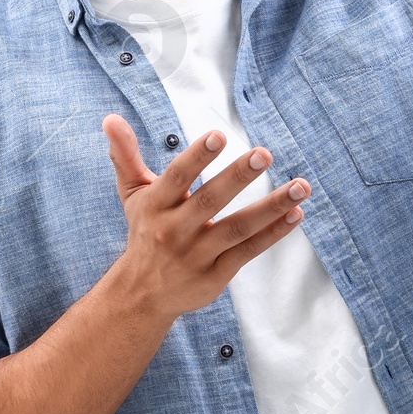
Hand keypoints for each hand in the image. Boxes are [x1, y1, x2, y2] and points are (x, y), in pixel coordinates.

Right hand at [102, 116, 307, 321]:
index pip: (177, 178)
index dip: (197, 157)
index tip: (219, 136)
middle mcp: (175, 231)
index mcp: (156, 206)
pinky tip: (295, 214)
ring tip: (301, 186)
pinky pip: (247, 252)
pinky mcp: (215, 277)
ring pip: (237, 228)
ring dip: (271, 207)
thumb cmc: (144, 233)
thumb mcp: (132, 194)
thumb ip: (125, 156)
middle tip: (264, 153)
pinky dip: (273, 234)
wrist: (141, 294)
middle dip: (237, 177)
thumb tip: (110, 118)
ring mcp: (197, 256)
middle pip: (210, 201)